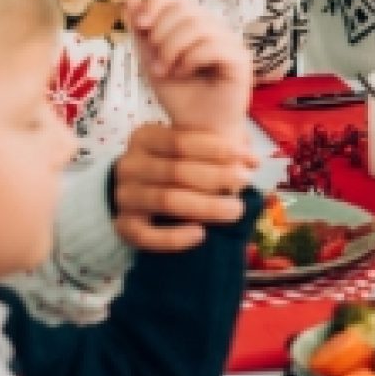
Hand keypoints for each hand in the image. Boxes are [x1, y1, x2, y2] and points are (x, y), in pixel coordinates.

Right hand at [111, 125, 260, 251]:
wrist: (134, 190)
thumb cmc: (171, 163)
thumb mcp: (185, 147)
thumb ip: (213, 148)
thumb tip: (251, 160)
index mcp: (145, 137)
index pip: (181, 141)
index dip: (218, 150)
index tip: (250, 159)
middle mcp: (130, 165)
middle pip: (176, 171)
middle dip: (217, 177)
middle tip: (246, 182)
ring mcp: (125, 196)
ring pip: (167, 201)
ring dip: (205, 207)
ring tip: (235, 210)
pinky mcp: (123, 225)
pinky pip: (146, 235)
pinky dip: (174, 238)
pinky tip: (201, 235)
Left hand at [126, 0, 253, 138]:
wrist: (196, 133)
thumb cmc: (180, 99)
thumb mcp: (151, 61)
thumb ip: (142, 33)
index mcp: (194, 25)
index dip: (156, 3)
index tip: (141, 25)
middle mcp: (215, 29)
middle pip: (184, 10)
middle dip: (161, 35)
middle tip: (156, 65)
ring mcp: (230, 43)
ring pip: (197, 26)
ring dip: (173, 49)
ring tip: (167, 72)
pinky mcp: (240, 60)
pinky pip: (211, 46)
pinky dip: (190, 59)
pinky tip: (185, 74)